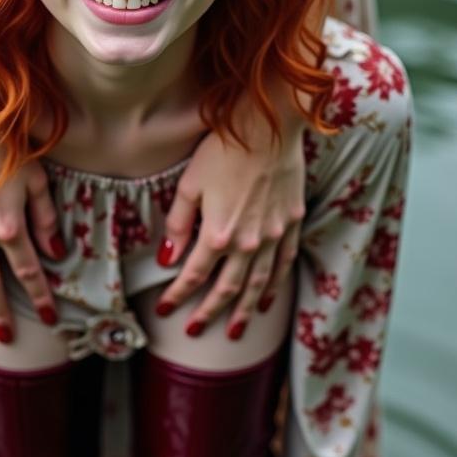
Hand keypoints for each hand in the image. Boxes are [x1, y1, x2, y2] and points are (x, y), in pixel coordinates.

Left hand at [153, 119, 305, 339]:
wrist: (270, 125)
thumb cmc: (223, 149)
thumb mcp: (189, 184)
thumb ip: (178, 224)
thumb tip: (168, 259)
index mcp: (219, 233)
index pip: (194, 275)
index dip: (178, 295)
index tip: (164, 310)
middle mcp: (249, 242)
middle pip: (227, 288)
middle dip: (209, 313)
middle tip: (194, 331)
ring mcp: (275, 235)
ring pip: (258, 284)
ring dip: (243, 311)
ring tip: (233, 331)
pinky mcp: (292, 223)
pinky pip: (283, 264)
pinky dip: (274, 286)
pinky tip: (266, 301)